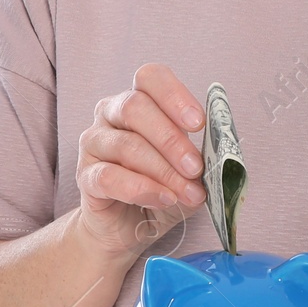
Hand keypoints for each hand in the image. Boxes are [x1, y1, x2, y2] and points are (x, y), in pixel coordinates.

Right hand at [73, 63, 208, 260]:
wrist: (127, 228)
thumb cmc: (159, 190)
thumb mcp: (188, 171)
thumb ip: (203, 157)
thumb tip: (222, 157)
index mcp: (138, 101)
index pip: (150, 78)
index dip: (175, 95)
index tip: (198, 123)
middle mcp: (110, 114)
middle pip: (135, 107)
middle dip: (171, 139)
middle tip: (195, 167)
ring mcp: (94, 143)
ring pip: (126, 145)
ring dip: (163, 170)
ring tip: (187, 192)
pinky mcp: (85, 176)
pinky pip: (110, 176)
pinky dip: (142, 188)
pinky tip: (162, 198)